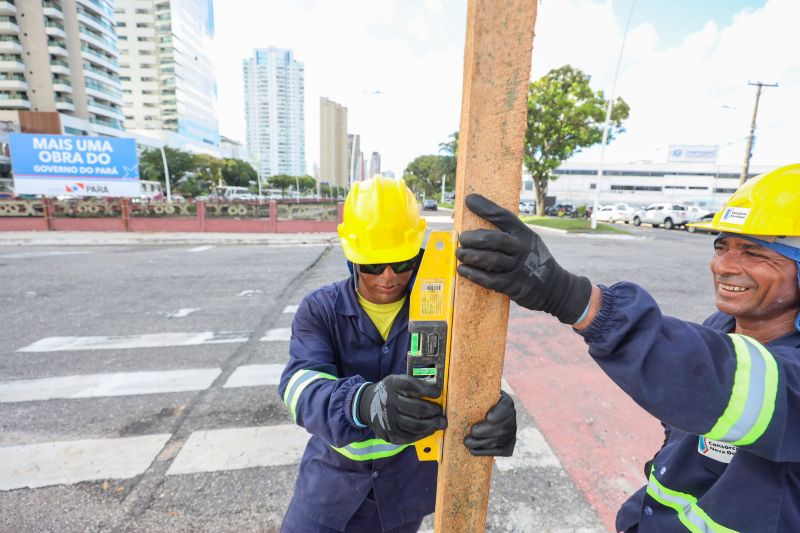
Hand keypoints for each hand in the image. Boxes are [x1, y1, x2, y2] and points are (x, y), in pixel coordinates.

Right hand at [357, 375, 446, 444]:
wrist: (367, 406)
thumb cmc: (391, 392)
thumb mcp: (397, 381)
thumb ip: (415, 385)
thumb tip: (438, 394)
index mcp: (393, 384)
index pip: (412, 386)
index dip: (427, 390)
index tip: (438, 392)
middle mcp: (389, 402)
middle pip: (417, 408)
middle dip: (434, 410)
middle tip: (440, 411)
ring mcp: (389, 420)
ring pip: (416, 425)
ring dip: (432, 424)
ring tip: (440, 422)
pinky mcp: (390, 434)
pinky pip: (411, 437)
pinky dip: (424, 434)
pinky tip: (430, 429)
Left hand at [456, 194, 592, 323]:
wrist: (554, 287)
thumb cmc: (532, 259)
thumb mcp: (527, 241)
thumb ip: (508, 234)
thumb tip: (476, 228)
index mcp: (524, 233)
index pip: (504, 216)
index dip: (485, 207)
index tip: (469, 199)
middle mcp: (522, 248)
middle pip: (494, 239)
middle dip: (473, 238)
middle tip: (462, 239)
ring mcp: (518, 268)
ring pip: (490, 260)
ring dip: (470, 256)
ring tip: (459, 254)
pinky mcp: (513, 285)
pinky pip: (489, 280)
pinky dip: (473, 274)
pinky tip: (463, 270)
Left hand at [464, 391, 516, 456]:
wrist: (485, 410)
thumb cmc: (477, 399)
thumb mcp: (477, 392)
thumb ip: (471, 391)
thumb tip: (456, 387)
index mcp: (505, 401)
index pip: (506, 406)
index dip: (499, 413)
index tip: (488, 417)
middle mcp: (511, 416)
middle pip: (502, 427)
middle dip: (486, 431)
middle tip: (472, 432)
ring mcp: (511, 431)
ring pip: (499, 440)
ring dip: (482, 443)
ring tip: (467, 442)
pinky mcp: (508, 443)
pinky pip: (500, 450)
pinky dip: (486, 452)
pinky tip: (472, 450)